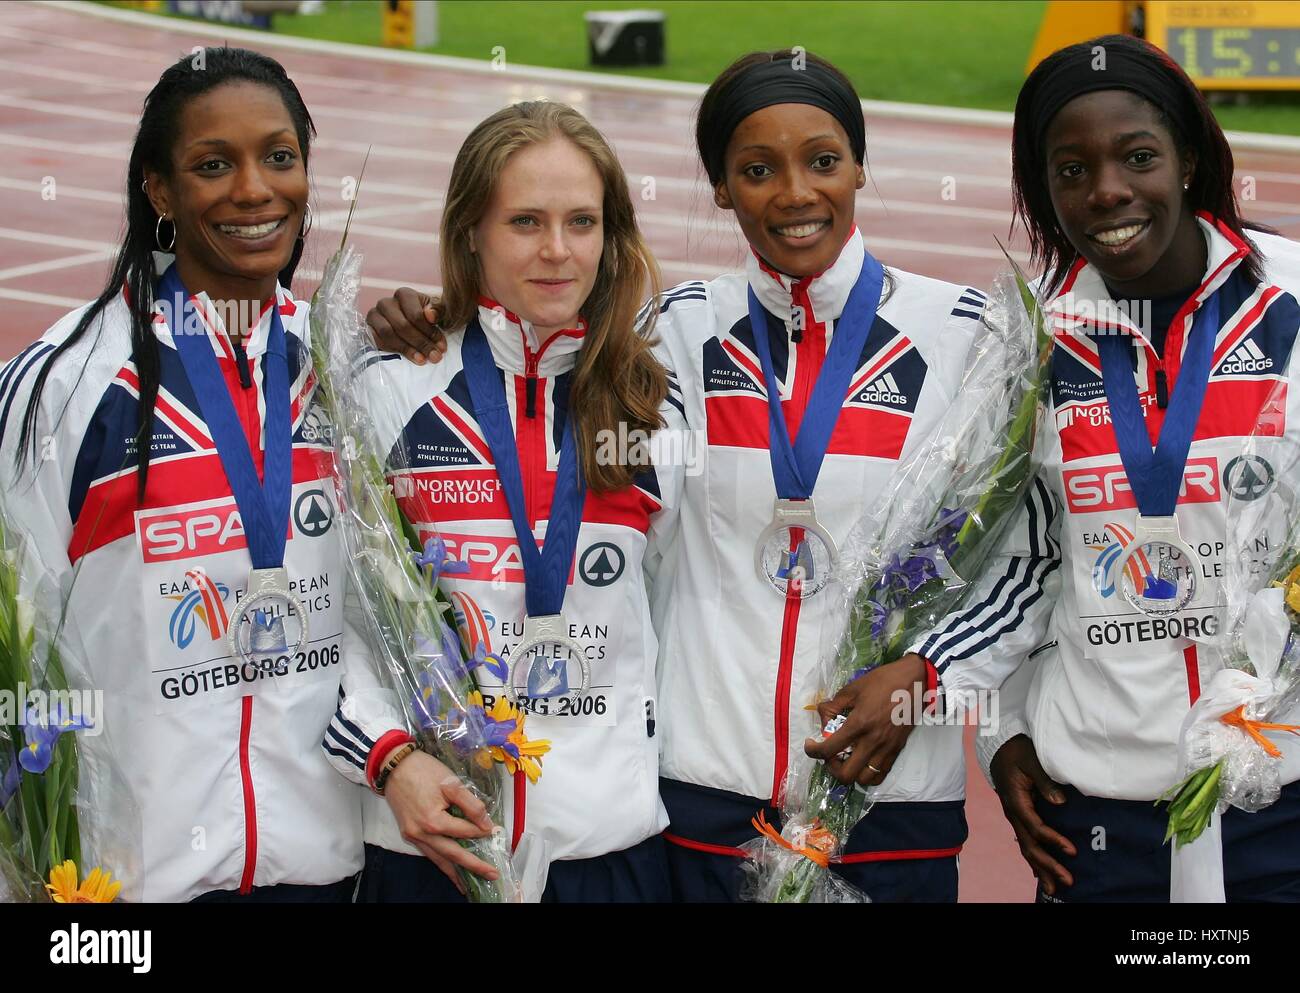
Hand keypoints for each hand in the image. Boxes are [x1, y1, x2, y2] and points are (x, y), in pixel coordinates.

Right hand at [366, 287, 445, 364]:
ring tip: (422, 359)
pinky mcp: (367, 328)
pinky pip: (376, 340)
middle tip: (435, 357)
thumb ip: (438, 311)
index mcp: (404, 295)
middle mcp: (387, 302)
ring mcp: (374, 315)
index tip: (442, 346)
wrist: (410, 326)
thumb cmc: (426, 318)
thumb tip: (430, 315)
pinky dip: (392, 350)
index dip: (429, 332)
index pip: (415, 315)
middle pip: (402, 325)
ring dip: (407, 349)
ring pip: (388, 333)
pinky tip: (406, 357)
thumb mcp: (437, 312)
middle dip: (421, 343)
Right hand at [383, 750, 498, 893]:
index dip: (481, 831)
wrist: (393, 765)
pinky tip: (449, 868)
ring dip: (454, 872)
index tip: (495, 831)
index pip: (464, 831)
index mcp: (433, 821)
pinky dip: (440, 862)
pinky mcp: (408, 833)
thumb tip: (485, 823)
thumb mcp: (451, 783)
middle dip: (473, 866)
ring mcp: (413, 836)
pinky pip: (428, 853)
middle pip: (452, 854)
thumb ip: (470, 804)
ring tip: (468, 885)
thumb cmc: (423, 770)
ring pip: (438, 859)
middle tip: (492, 875)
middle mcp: (422, 834)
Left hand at [803, 653, 927, 787]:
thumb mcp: (853, 688)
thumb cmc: (883, 682)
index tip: (810, 745)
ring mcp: (887, 749)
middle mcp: (872, 742)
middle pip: (846, 774)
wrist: (915, 681)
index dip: (812, 751)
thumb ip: (833, 705)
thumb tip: (822, 716)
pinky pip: (881, 774)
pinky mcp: (897, 750)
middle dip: (831, 768)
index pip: (829, 750)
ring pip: (864, 779)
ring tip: (847, 758)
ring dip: (851, 773)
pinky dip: (868, 774)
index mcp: (859, 724)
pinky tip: (862, 761)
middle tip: (830, 754)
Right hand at [989, 734, 1075, 895]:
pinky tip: (1040, 873)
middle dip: (1048, 865)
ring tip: (1055, 888)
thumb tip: (1060, 801)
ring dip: (1040, 868)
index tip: (1072, 851)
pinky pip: (1025, 841)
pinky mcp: (1017, 816)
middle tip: (1068, 880)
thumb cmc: (1017, 751)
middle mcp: (1013, 813)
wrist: (999, 747)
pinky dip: (1033, 860)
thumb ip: (1045, 781)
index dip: (1054, 840)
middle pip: (1029, 845)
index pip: (1035, 827)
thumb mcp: (1032, 760)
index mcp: (1016, 800)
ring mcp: (1014, 816)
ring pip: (1026, 847)